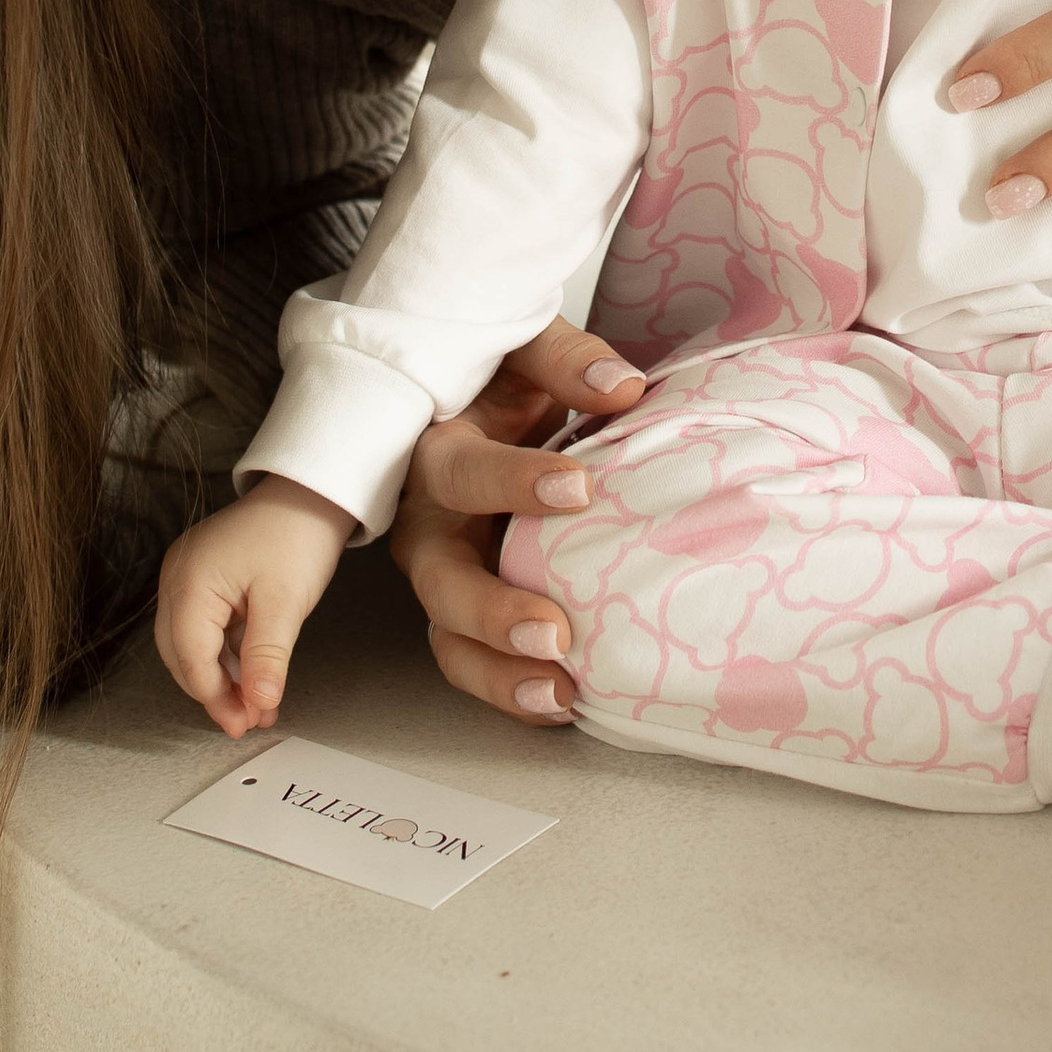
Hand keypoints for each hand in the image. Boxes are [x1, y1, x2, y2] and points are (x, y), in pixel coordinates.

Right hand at [154, 477, 357, 738]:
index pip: (191, 658)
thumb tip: (259, 703)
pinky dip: (227, 653)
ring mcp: (188, 576)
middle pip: (183, 655)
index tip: (242, 724)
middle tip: (249, 719)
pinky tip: (252, 673)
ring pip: (192, 644)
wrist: (313, 489)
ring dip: (222, 676)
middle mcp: (178, 578)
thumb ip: (267, 656)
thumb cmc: (298, 532)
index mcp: (189, 582)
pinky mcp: (205, 577)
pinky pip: (206, 626)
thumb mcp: (285, 601)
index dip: (215, 697)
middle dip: (215, 691)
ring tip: (257, 703)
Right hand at [387, 315, 649, 723]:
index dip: (515, 481)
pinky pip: (477, 659)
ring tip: (559, 692)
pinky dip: (512, 688)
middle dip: (493, 611)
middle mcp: (429, 522)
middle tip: (554, 631)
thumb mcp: (525, 349)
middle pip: (441, 579)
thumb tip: (622, 387)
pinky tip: (565, 703)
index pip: (463, 472)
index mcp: (436, 452)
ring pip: (451, 636)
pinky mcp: (467, 609)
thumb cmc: (502, 378)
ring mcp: (445, 574)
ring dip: (499, 671)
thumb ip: (565, 360)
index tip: (579, 488)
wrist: (485, 404)